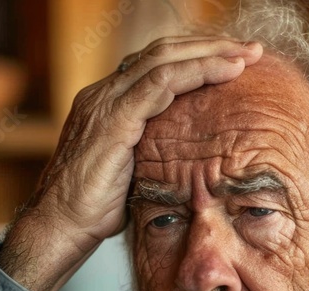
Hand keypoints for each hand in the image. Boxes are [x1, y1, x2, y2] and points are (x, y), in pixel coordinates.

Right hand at [0, 36, 263, 290]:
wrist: (59, 226)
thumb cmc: (94, 209)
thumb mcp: (130, 172)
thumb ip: (151, 152)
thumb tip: (186, 159)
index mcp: (108, 102)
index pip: (156, 65)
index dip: (196, 58)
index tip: (233, 61)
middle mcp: (105, 93)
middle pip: (163, 52)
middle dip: (210, 46)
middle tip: (250, 48)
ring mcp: (107, 102)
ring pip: (165, 59)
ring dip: (211, 53)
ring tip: (247, 53)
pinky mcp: (114, 119)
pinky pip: (161, 82)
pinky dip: (198, 71)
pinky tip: (227, 70)